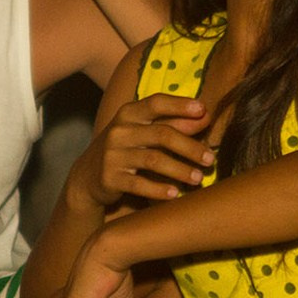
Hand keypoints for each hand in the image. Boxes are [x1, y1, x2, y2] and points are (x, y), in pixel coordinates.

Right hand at [73, 93, 214, 210]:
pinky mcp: (109, 178)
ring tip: (198, 178)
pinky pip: (139, 184)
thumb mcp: (143, 132)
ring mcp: (112, 155)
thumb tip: (205, 116)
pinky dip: (159, 189)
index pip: (156, 103)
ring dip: (180, 170)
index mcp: (128, 114)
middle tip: (210, 159)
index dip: (180, 105)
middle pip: (161, 135)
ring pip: (153, 160)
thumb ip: (172, 123)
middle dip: (189, 147)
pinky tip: (175, 194)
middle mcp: (119, 131)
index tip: (203, 111)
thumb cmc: (125, 149)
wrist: (87, 176)